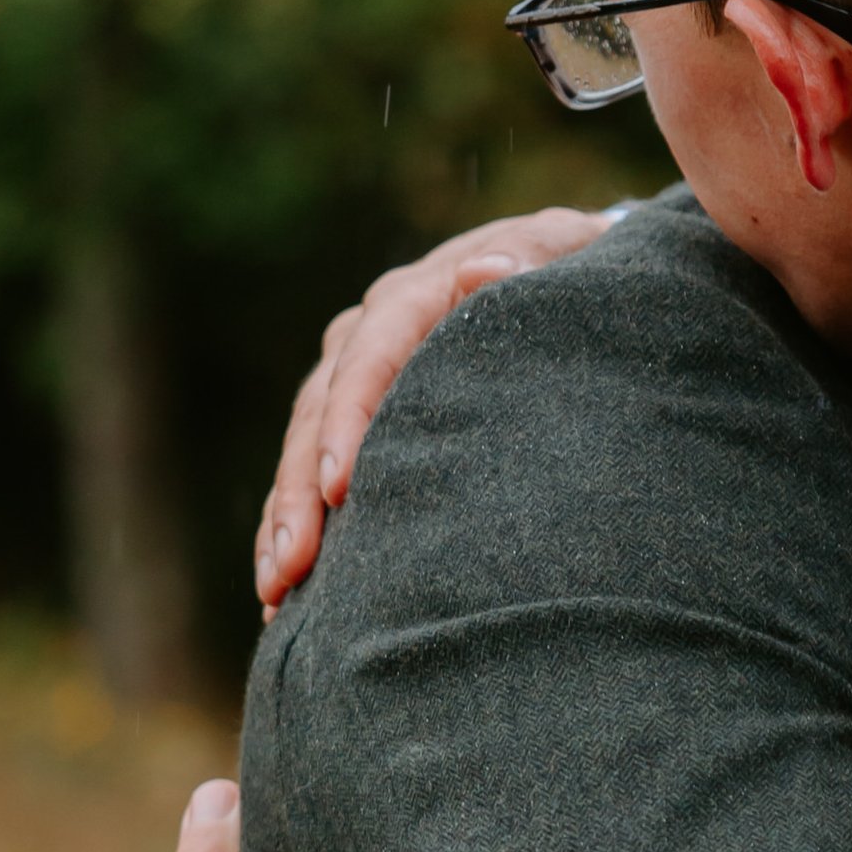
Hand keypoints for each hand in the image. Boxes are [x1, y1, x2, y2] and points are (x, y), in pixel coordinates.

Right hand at [254, 205, 619, 611]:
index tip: (338, 487)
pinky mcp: (358, 421)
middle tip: (293, 566)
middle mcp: (371, 334)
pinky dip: (295, 528)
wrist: (569, 275)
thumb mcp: (565, 255)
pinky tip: (283, 596)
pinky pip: (310, 474)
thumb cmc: (576, 272)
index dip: (349, 421)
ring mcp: (357, 377)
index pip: (369, 355)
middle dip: (298, 492)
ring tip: (275, 592)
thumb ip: (531, 260)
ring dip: (284, 521)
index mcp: (416, 294)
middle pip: (318, 412)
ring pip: (301, 449)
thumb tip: (485, 271)